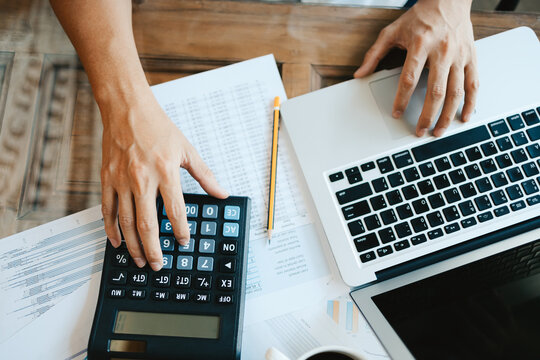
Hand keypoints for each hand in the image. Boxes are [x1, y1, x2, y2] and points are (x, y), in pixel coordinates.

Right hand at [100, 88, 227, 270]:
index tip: (183, 242)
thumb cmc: (158, 127)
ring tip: (141, 260)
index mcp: (165, 171)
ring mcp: (121, 180)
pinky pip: (108, 210)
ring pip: (126, 222)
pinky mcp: (107, 179)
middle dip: (153, 249)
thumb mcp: (187, 149)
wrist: (126, 109)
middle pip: (147, 223)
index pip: (175, 210)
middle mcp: (142, 179)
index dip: (180, 230)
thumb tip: (222, 193)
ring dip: (133, 245)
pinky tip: (117, 242)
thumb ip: (205, 174)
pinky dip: (111, 229)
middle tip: (158, 265)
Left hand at [354, 0, 477, 136]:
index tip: (396, 113)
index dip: (402, 99)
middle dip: (427, 115)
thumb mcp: (391, 31)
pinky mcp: (471, 57)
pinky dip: (470, 103)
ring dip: (447, 115)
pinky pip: (473, 84)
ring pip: (456, 92)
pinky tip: (463, 117)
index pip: (409, 79)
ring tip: (438, 131)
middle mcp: (442, 52)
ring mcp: (459, 56)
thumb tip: (359, 74)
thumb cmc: (420, 17)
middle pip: (435, 91)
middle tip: (419, 131)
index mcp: (421, 45)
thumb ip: (374, 54)